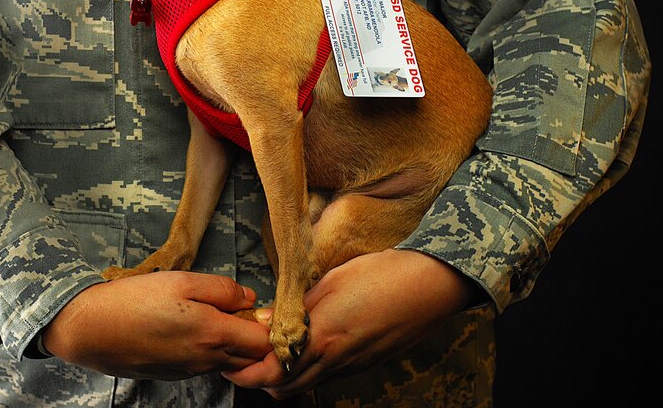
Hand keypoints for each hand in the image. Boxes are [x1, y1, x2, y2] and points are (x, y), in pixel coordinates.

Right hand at [41, 270, 271, 379]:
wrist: (92, 330)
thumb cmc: (136, 300)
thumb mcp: (183, 281)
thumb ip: (223, 290)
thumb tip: (250, 300)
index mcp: (214, 334)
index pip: (266, 343)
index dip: (271, 326)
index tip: (264, 308)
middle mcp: (207, 359)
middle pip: (253, 359)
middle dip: (257, 339)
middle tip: (245, 312)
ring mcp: (191, 370)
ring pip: (230, 363)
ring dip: (234, 345)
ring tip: (218, 316)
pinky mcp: (176, 373)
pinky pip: (207, 365)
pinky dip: (212, 351)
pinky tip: (193, 328)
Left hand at [222, 249, 480, 398]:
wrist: (433, 284)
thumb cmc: (382, 273)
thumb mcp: (329, 282)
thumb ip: (294, 306)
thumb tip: (263, 321)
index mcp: (321, 340)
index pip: (268, 374)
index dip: (243, 370)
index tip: (229, 356)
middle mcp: (336, 361)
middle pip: (283, 389)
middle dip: (258, 377)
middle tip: (245, 353)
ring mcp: (353, 366)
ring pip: (306, 384)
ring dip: (283, 373)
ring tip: (272, 345)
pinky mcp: (367, 363)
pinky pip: (328, 374)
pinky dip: (309, 366)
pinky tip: (308, 342)